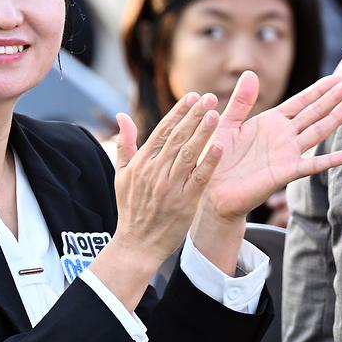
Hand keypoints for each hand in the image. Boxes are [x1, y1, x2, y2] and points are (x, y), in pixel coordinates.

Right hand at [108, 92, 223, 263]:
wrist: (137, 244)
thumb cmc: (130, 209)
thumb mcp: (121, 175)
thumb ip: (125, 144)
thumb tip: (122, 115)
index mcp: (141, 163)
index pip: (162, 131)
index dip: (179, 112)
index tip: (193, 97)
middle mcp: (155, 172)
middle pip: (178, 137)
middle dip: (194, 115)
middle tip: (209, 98)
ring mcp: (171, 187)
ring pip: (189, 154)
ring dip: (203, 132)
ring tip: (216, 113)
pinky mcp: (185, 203)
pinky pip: (199, 178)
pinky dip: (209, 162)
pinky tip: (220, 146)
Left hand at [199, 71, 341, 222]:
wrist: (211, 190)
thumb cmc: (217, 158)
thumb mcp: (228, 123)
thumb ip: (241, 101)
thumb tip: (251, 72)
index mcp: (272, 122)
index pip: (301, 102)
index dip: (319, 90)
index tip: (338, 77)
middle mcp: (284, 136)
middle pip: (314, 113)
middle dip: (334, 98)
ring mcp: (287, 154)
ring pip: (317, 132)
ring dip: (336, 119)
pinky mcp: (285, 173)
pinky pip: (312, 165)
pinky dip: (331, 160)